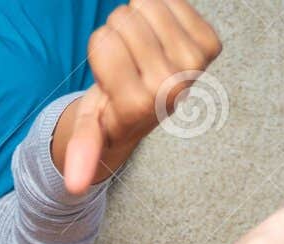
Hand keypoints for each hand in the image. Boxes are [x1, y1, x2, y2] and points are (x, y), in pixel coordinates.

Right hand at [59, 0, 222, 193]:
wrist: (151, 107)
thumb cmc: (114, 111)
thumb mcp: (90, 129)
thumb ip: (82, 152)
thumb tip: (75, 186)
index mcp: (138, 104)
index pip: (102, 40)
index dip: (99, 52)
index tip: (110, 78)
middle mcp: (172, 85)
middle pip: (123, 18)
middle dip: (117, 34)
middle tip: (126, 62)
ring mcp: (195, 63)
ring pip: (146, 3)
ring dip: (138, 21)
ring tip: (142, 51)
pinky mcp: (209, 44)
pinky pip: (171, 0)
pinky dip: (161, 13)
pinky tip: (160, 39)